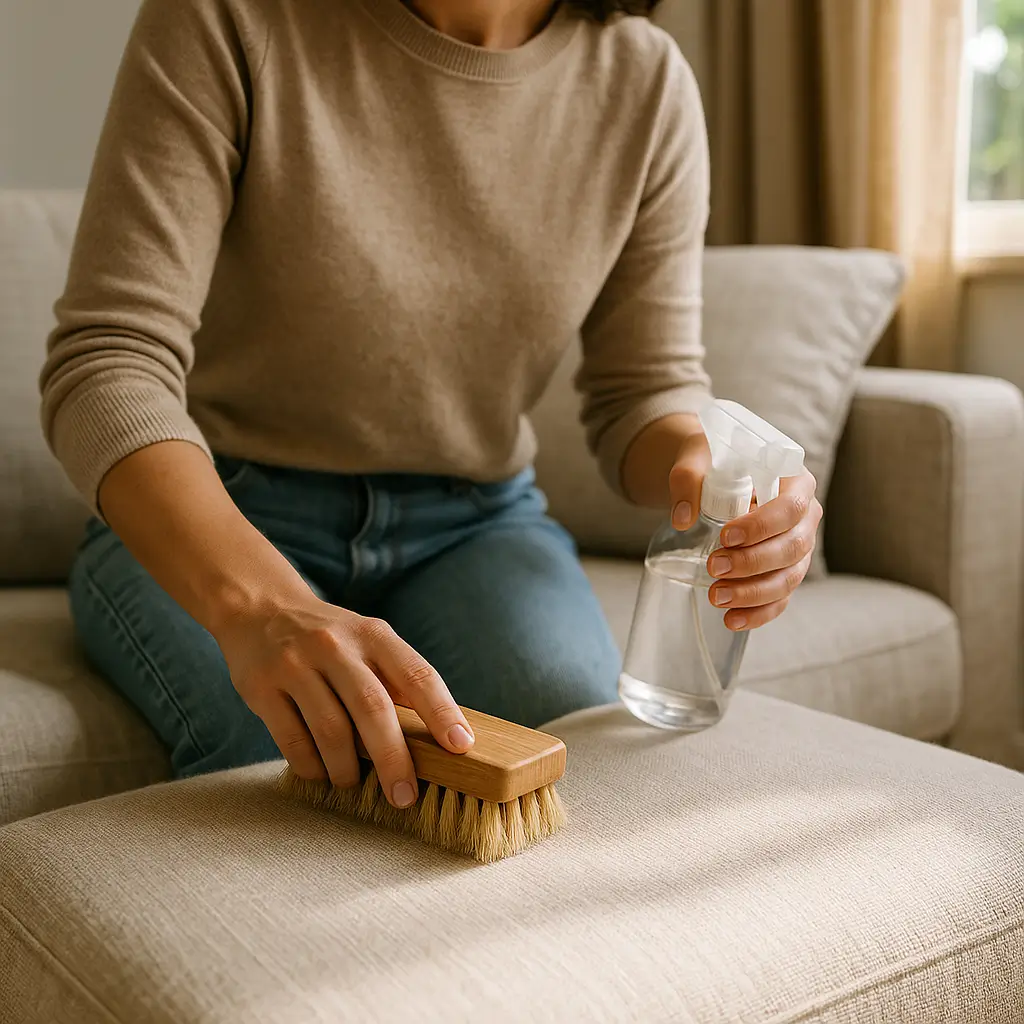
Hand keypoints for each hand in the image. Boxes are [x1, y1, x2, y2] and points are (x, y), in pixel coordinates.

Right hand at [214, 596, 474, 806]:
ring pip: (330, 729)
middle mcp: (336, 646)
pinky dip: (312, 767)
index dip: (442, 712)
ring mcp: (296, 664)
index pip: (417, 674)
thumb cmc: (331, 639)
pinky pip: (292, 740)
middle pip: (373, 707)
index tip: (461, 747)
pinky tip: (321, 773)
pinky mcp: (261, 687)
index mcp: (374, 635)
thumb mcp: (369, 642)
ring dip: (347, 769)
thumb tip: (441, 738)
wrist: (259, 609)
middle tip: (405, 796)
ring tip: (354, 783)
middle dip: (394, 758)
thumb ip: (398, 681)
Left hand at [669, 431, 821, 630]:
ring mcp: (799, 546)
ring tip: (716, 597)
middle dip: (753, 563)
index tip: (725, 536)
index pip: (790, 507)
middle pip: (793, 547)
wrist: (712, 472)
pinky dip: (759, 613)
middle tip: (713, 567)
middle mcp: (805, 516)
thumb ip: (688, 478)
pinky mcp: (784, 570)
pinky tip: (732, 620)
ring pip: (789, 578)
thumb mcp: (697, 456)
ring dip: (754, 593)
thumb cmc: (712, 459)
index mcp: (795, 481)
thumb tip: (683, 519)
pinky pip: (780, 597)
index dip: (762, 526)